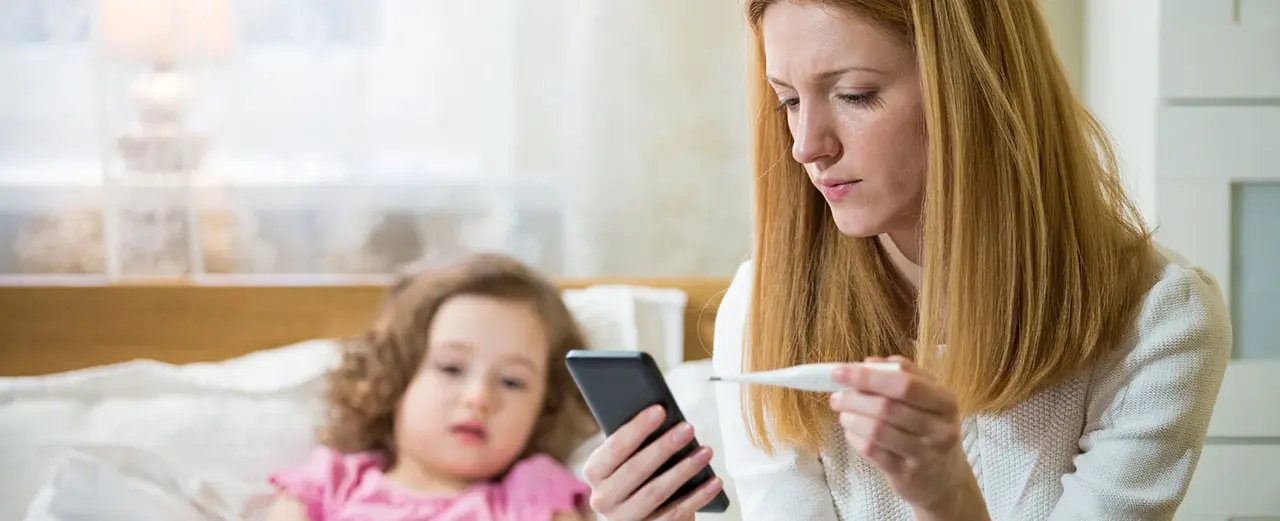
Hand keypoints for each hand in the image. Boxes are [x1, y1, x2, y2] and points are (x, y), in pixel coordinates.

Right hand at [582, 405, 723, 520]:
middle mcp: (602, 498)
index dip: (637, 429)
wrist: (639, 512)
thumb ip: (638, 440)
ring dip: (684, 470)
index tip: (660, 410)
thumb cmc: (638, 472)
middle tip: (688, 428)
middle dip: (664, 447)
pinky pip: (675, 514)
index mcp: (594, 471)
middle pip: (635, 470)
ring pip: (656, 493)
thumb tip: (666, 415)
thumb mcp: (630, 455)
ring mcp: (624, 518)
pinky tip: (714, 481)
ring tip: (705, 452)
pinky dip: (697, 496)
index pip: (614, 448)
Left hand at [829, 356, 984, 515]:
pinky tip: (852, 431)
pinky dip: (855, 438)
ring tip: (843, 413)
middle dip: (854, 398)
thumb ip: (902, 375)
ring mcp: (925, 454)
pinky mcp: (907, 474)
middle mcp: (940, 428)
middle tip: (836, 396)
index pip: (905, 383)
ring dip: (851, 418)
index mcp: (945, 401)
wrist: (944, 480)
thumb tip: (868, 362)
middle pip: (887, 407)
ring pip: (876, 430)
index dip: (868, 376)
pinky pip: (872, 451)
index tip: (839, 371)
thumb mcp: (927, 400)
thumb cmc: (929, 430)